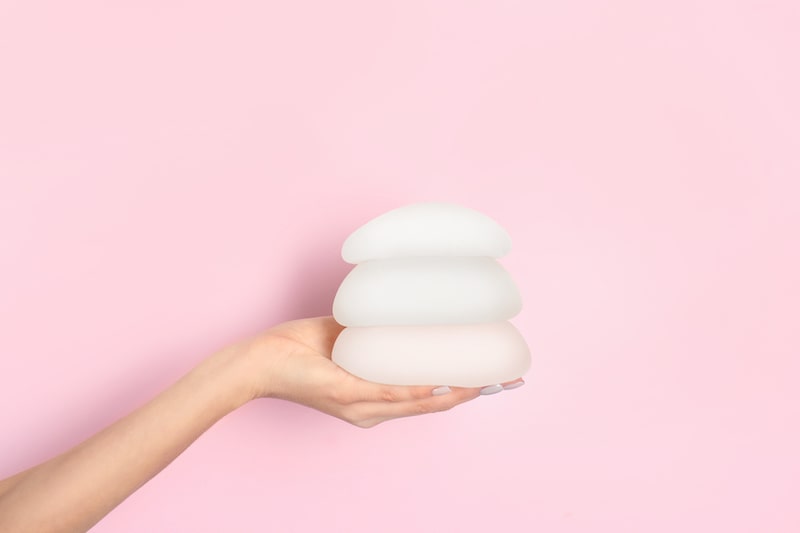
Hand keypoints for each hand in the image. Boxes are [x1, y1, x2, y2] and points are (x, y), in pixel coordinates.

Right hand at [238, 316, 518, 427]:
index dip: (466, 392)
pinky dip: (422, 340)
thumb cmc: (299, 379)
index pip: (433, 400)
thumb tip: (428, 388)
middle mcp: (380, 390)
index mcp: (377, 407)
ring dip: (451, 360)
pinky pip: (397, 343)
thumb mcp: (345, 390)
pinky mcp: (362, 344)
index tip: (496, 383)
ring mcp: (371, 367)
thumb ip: (385, 392)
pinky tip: (438, 328)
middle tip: (505, 371)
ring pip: (420, 365)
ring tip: (481, 350)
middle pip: (434, 386)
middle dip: (471, 381)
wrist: (264, 358)